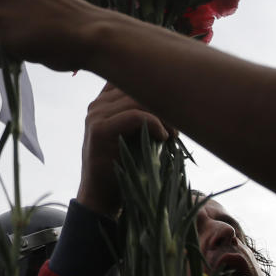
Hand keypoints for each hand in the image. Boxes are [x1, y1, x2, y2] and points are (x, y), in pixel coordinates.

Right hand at [76, 83, 172, 216]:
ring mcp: (96, 116)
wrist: (101, 197)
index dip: (155, 85)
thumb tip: (177, 97)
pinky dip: (155, 124)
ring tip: (174, 133)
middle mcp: (97, 105)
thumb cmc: (124, 166)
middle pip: (137, 86)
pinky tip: (164, 137)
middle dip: (164, 102)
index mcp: (103, 103)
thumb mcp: (133, 134)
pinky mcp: (100, 130)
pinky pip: (134, 115)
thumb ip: (142, 114)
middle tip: (180, 123)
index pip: (130, 78)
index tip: (175, 104)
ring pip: (138, 99)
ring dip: (163, 114)